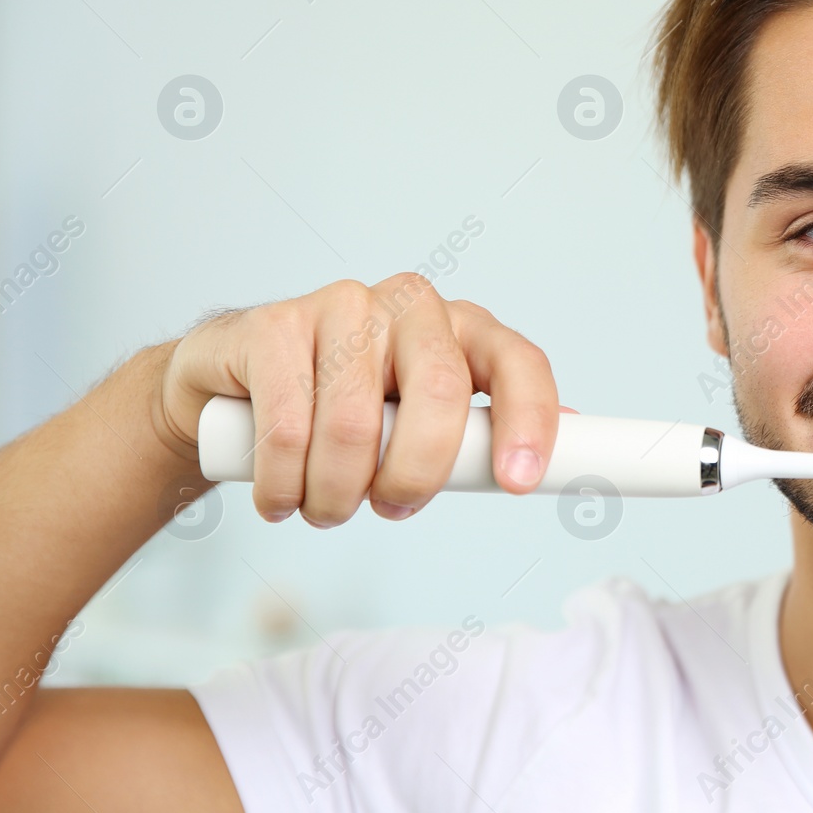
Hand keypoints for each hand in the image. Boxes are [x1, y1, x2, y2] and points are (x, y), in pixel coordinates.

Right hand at [155, 273, 558, 525]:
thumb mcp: (424, 418)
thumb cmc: (350, 408)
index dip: (529, 421)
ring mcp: (342, 305)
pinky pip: (288, 427)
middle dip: (415, 475)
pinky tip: (279, 496)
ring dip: (336, 495)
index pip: (519, 363)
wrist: (238, 384)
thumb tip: (575, 441)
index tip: (518, 481)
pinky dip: (283, 485)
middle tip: (391, 507)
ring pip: (354, 426)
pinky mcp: (274, 324)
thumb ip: (484, 430)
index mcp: (463, 329)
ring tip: (322, 506)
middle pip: (439, 395)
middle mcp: (411, 305)